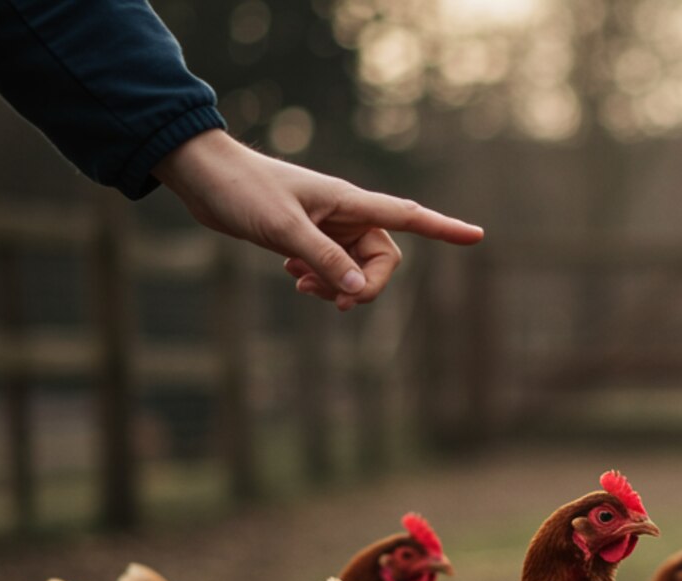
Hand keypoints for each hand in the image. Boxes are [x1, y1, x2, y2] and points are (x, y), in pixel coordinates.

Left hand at [153, 129, 483, 310]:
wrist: (203, 176)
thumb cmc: (243, 191)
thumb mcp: (283, 229)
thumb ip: (323, 260)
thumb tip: (358, 290)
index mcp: (349, 202)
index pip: (409, 216)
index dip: (445, 228)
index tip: (478, 236)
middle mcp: (345, 214)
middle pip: (381, 259)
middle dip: (363, 286)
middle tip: (331, 302)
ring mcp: (326, 226)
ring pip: (354, 268)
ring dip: (337, 286)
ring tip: (301, 287)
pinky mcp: (306, 236)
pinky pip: (331, 267)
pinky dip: (318, 279)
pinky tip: (290, 275)